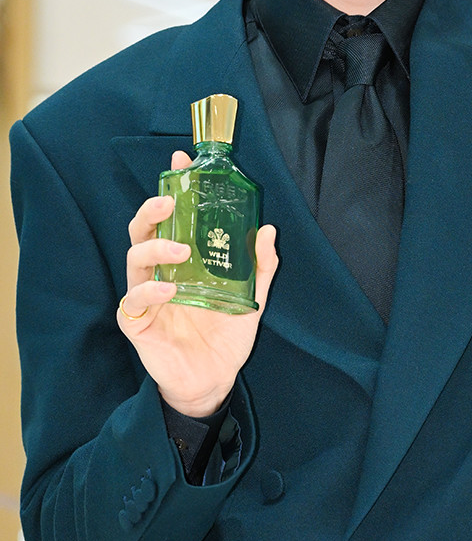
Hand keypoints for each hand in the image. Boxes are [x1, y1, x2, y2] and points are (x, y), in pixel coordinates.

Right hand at [117, 150, 278, 415]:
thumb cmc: (225, 335)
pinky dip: (149, 293)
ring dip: (155, 250)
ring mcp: (145, 297)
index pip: (171, 218)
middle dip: (152, 211)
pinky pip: (133, 303)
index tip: (181, 160)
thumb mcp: (251, 297)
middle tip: (170, 201)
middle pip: (142, 232)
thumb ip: (260, 266)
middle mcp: (159, 273)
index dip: (172, 187)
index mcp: (182, 260)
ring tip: (180, 251)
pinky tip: (169, 289)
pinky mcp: (138, 325)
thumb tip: (269, 229)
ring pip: (133, 261)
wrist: (214, 381)